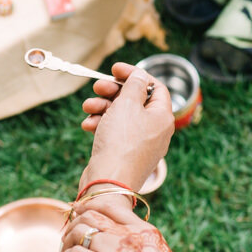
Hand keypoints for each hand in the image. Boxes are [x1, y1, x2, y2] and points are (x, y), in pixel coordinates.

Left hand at [60, 199, 204, 251]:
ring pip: (78, 232)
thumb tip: (130, 249)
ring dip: (67, 241)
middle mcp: (127, 234)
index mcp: (143, 229)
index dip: (89, 207)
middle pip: (90, 216)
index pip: (109, 206)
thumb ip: (142, 246)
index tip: (79, 213)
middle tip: (68, 237)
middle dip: (75, 224)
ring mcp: (114, 249)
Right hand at [80, 64, 173, 191]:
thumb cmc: (121, 142)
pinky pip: (115, 134)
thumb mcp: (128, 104)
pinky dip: (102, 126)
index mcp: (163, 117)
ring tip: (88, 107)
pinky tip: (87, 125)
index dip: (136, 74)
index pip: (155, 87)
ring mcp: (141, 145)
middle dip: (114, 91)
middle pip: (136, 101)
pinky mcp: (125, 155)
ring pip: (122, 117)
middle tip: (97, 86)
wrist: (108, 182)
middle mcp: (156, 131)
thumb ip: (134, 85)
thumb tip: (140, 76)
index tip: (115, 69)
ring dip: (103, 107)